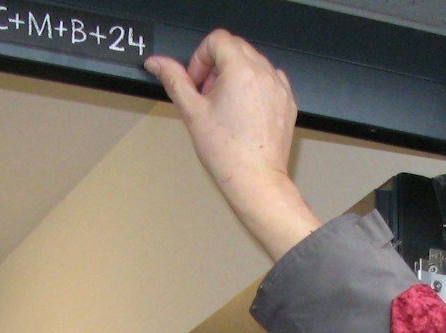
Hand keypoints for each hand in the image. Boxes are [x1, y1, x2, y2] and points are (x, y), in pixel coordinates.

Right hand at [145, 30, 319, 258]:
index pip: (218, 39)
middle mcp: (265, 73)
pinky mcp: (287, 101)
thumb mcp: (192, 112)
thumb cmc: (227, 153)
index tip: (197, 81)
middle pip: (236, 47)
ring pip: (253, 62)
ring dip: (235, 75)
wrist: (255, 180)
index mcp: (241, 70)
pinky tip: (243, 112)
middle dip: (216, 66)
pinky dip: (254, 87)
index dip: (200, 57)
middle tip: (208, 95)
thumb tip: (157, 63)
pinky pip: (269, 80)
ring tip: (225, 106)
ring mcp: (279, 87)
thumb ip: (174, 80)